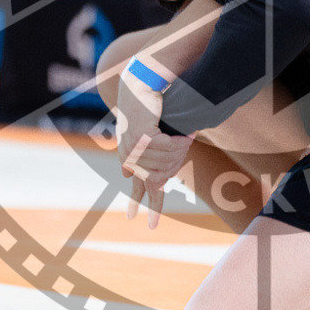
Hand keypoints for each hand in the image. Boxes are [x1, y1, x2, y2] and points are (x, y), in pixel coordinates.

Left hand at [115, 70, 190, 227]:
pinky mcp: (141, 137)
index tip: (151, 227)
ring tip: (184, 136)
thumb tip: (125, 175)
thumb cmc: (149, 106)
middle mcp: (130, 156)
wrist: (140, 82)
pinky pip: (167, 148)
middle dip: (171, 170)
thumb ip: (145, 155)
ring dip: (179, 149)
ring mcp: (134, 148)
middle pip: (158, 178)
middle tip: (174, 169)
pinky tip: (183, 134)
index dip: (150, 208)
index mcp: (132, 158)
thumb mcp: (148, 133)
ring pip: (166, 161)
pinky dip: (178, 142)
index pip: (142, 188)